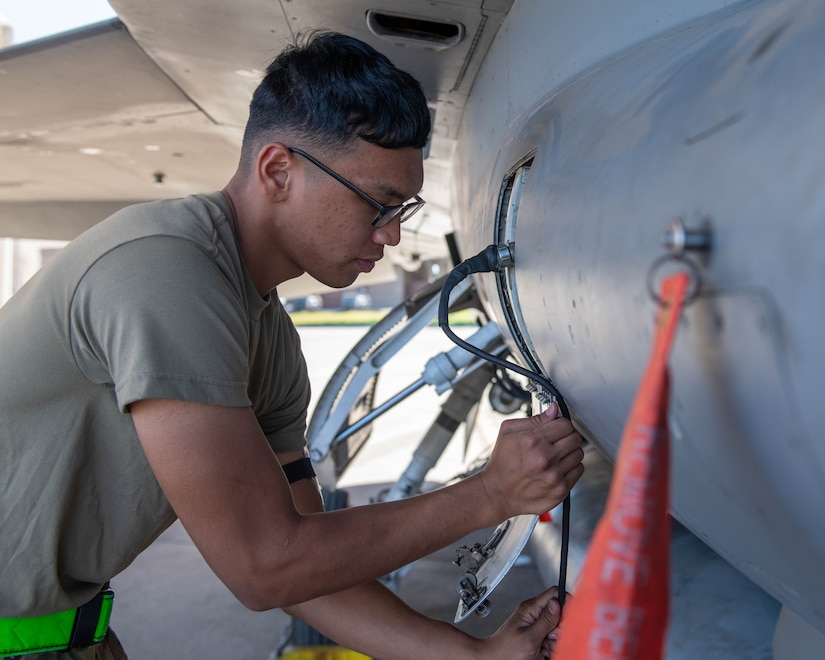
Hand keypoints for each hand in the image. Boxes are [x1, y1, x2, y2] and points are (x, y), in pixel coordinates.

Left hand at [475, 586, 562, 658]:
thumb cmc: (506, 650)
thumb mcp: (530, 636)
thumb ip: (545, 620)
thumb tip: (557, 603)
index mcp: (531, 608)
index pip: (554, 594)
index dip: (565, 603)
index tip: (570, 618)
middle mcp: (535, 614)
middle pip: (559, 613)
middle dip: (560, 627)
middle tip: (550, 638)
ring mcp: (537, 626)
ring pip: (558, 628)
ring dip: (555, 640)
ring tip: (544, 647)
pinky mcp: (538, 636)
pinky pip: (553, 639)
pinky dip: (551, 647)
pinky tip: (543, 651)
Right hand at [480, 403, 584, 519]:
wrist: (499, 493)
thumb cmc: (502, 463)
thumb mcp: (508, 433)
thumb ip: (534, 419)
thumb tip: (553, 410)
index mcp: (533, 441)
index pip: (565, 424)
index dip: (560, 425)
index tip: (556, 429)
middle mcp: (546, 458)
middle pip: (575, 438)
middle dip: (566, 437)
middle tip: (556, 442)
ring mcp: (555, 475)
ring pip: (579, 453)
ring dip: (569, 452)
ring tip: (555, 456)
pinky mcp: (561, 489)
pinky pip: (579, 470)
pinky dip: (571, 467)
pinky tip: (557, 468)